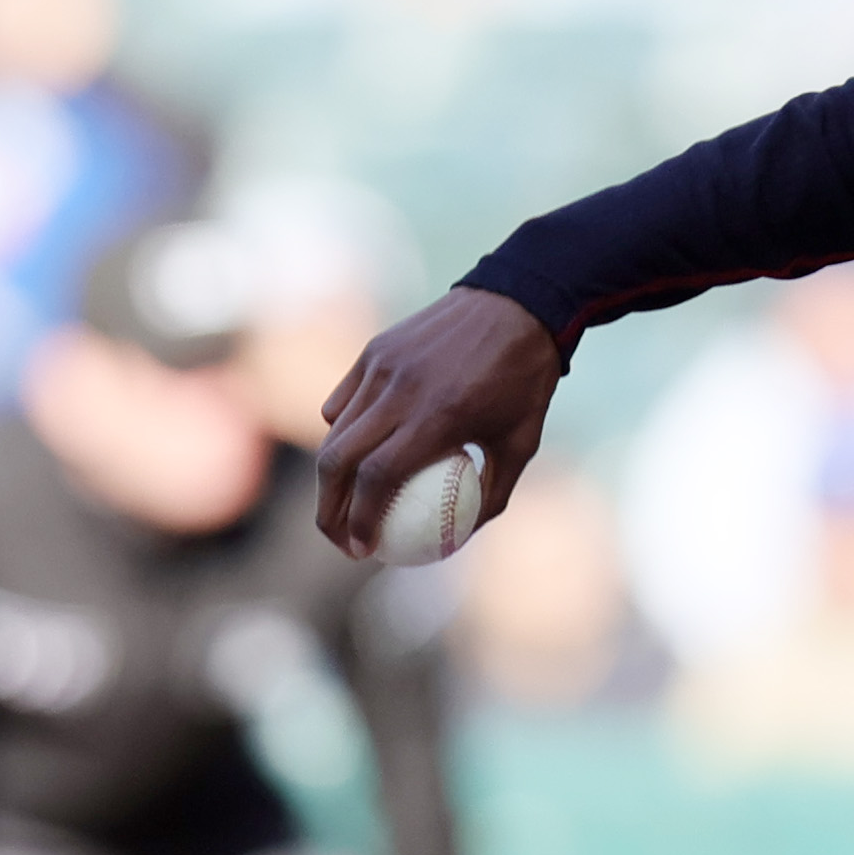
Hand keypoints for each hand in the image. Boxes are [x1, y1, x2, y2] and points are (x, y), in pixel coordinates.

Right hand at [316, 288, 560, 558]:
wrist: (517, 304)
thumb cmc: (525, 382)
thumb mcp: (521, 444)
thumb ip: (490, 494)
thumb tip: (459, 536)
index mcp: (436, 416)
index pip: (376, 478)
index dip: (359, 520)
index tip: (363, 550)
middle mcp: (399, 391)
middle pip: (337, 460)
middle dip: (327, 510)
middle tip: (340, 539)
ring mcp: (380, 367)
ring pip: (334, 431)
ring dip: (331, 476)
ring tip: (343, 505)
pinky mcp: (373, 350)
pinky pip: (343, 401)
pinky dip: (341, 433)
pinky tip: (356, 456)